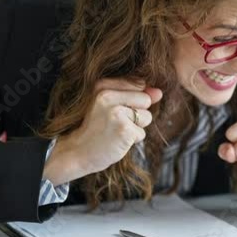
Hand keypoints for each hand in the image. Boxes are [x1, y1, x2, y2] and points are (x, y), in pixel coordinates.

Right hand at [44, 78, 161, 184]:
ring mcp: (116, 112)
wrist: (77, 152)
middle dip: (137, 114)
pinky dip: (132, 140)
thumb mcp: (110, 105)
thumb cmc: (96, 128)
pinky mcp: (124, 129)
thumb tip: (159, 92)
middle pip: (146, 100)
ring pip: (147, 117)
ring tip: (116, 131)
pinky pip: (142, 133)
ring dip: (136, 128)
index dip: (134, 101)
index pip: (138, 84)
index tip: (116, 111)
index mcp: (102, 85)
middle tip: (115, 123)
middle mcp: (108, 95)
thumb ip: (135, 95)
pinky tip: (116, 140)